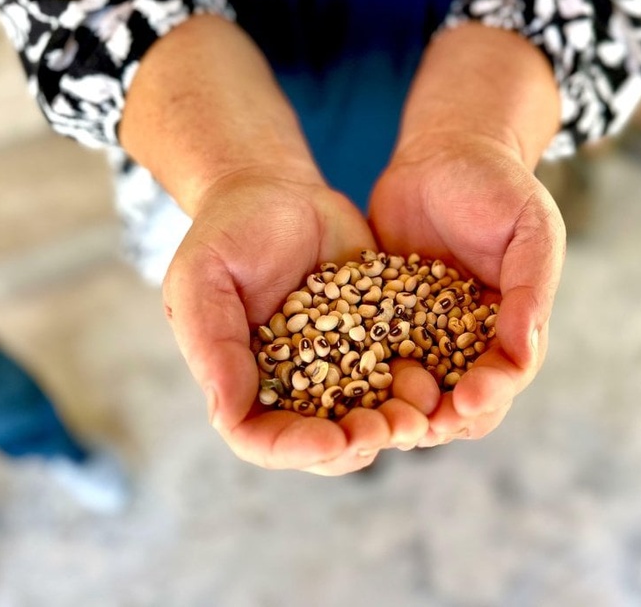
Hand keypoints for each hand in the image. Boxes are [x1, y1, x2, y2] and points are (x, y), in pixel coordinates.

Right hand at [162, 169, 428, 474]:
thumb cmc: (227, 231)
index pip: (263, 440)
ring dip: (396, 424)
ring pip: (369, 419)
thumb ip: (211, 342)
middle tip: (392, 429)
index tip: (331, 440)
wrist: (279, 193)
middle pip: (325, 444)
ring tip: (421, 413)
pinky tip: (437, 378)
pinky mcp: (376, 345)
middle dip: (359, 443)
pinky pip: (400, 378)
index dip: (297, 449)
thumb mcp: (203, 276)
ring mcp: (338, 370)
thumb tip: (228, 414)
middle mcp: (292, 389)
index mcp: (241, 384)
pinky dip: (418, 386)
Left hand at [368, 132, 565, 445]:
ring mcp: (425, 335)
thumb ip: (531, 287)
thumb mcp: (530, 228)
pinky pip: (370, 358)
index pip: (506, 378)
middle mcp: (471, 342)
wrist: (442, 154)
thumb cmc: (498, 186)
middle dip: (440, 419)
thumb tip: (525, 350)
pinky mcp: (382, 322)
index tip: (464, 401)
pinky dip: (358, 376)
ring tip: (375, 419)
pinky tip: (334, 385)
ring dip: (397, 410)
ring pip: (413, 391)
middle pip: (459, 402)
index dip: (488, 395)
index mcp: (515, 328)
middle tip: (414, 427)